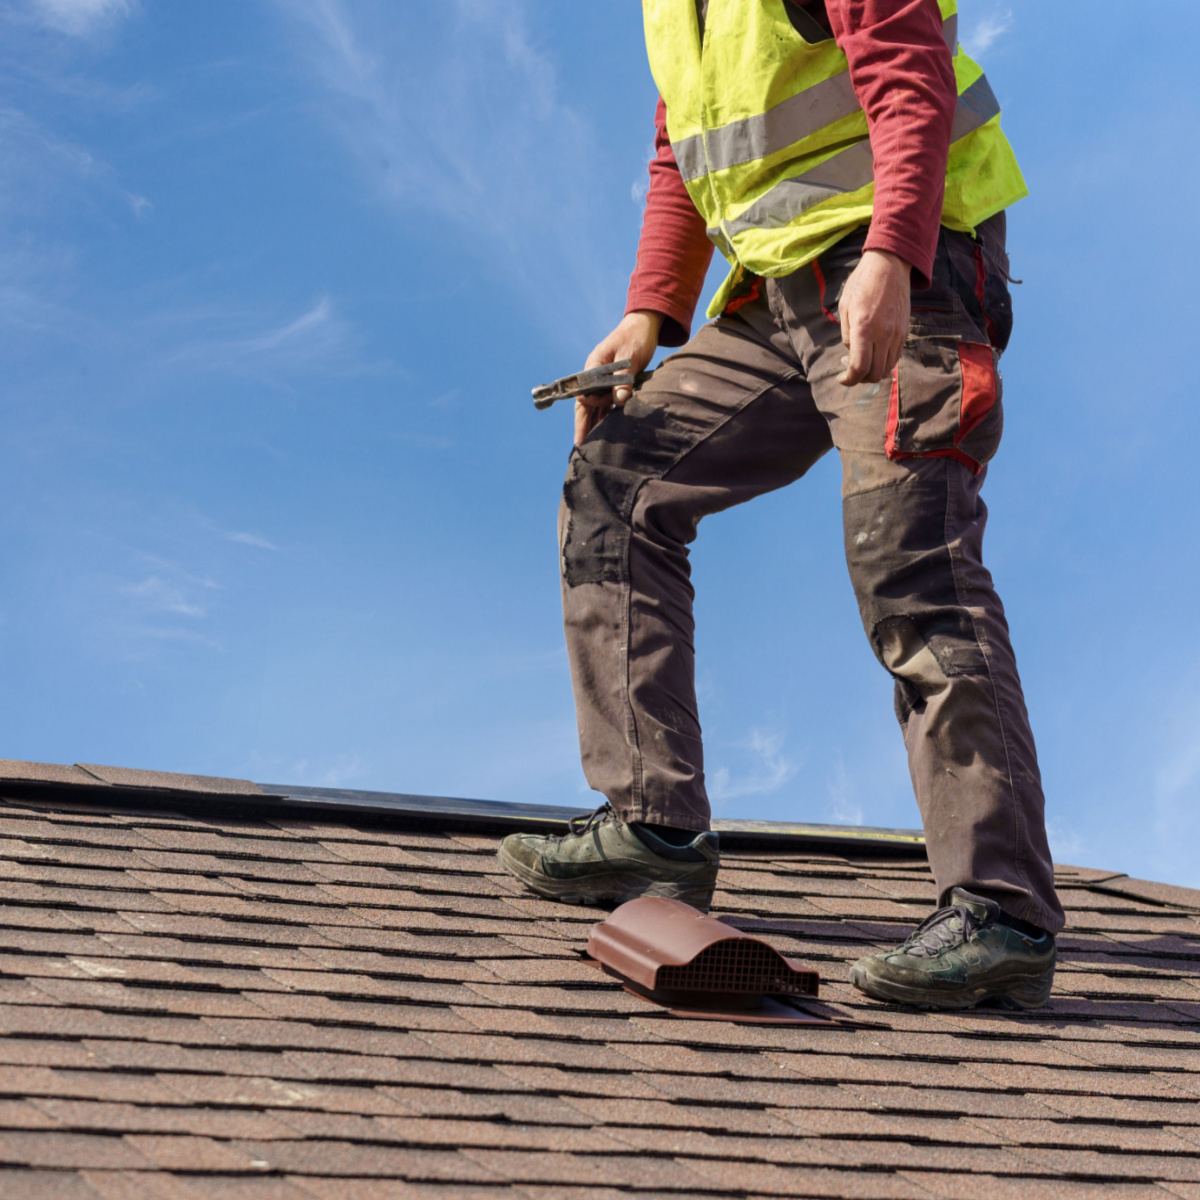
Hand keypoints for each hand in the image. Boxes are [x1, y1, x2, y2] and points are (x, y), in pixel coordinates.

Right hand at [574, 310, 662, 444]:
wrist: (644, 326)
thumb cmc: (635, 338)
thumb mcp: (630, 358)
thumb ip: (623, 379)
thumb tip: (620, 401)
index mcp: (593, 366)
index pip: (584, 393)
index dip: (587, 411)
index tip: (589, 426)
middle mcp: (594, 375)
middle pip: (585, 404)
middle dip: (583, 425)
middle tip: (581, 446)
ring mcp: (603, 380)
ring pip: (595, 406)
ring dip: (593, 423)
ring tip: (591, 445)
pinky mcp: (614, 383)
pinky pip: (606, 403)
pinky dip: (605, 416)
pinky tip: (606, 430)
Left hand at [836, 249, 911, 385]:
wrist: (890, 265)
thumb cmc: (862, 284)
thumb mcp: (845, 308)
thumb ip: (847, 335)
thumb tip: (851, 354)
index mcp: (864, 328)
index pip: (859, 367)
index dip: (849, 380)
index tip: (841, 378)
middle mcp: (883, 334)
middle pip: (875, 374)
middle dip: (860, 379)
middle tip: (850, 370)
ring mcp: (897, 334)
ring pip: (887, 368)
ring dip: (873, 372)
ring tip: (862, 361)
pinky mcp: (904, 331)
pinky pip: (895, 357)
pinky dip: (884, 363)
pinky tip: (874, 354)